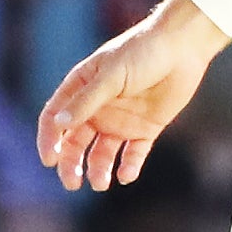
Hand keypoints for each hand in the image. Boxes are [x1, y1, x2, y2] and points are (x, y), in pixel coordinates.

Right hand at [36, 0, 227, 191]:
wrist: (182, 48)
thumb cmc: (141, 52)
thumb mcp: (110, 75)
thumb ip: (86, 100)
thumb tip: (60, 124)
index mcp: (82, 89)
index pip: (56, 118)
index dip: (49, 139)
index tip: (49, 160)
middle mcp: (98, 108)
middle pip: (75, 142)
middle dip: (70, 164)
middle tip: (72, 183)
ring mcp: (121, 120)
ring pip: (102, 153)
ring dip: (98, 169)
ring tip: (101, 183)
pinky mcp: (145, 129)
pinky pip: (133, 154)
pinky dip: (128, 167)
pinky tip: (126, 175)